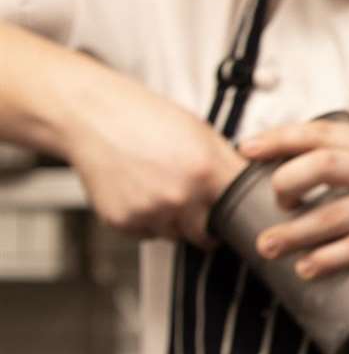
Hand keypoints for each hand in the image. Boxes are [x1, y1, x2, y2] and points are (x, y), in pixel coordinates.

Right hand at [62, 70, 245, 246]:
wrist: (94, 118)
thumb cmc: (147, 119)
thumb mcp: (201, 133)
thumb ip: (227, 164)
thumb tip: (250, 186)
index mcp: (205, 172)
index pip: (237, 213)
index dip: (236, 213)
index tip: (233, 213)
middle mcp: (179, 196)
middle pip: (207, 235)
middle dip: (206, 225)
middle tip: (198, 207)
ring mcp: (150, 212)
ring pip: (176, 236)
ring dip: (175, 222)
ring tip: (162, 190)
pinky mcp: (123, 222)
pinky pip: (147, 234)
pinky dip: (147, 221)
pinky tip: (141, 194)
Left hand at [237, 120, 348, 277]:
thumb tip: (346, 174)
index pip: (324, 132)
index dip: (280, 137)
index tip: (247, 147)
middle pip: (320, 165)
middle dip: (283, 182)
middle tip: (267, 201)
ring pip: (332, 214)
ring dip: (293, 232)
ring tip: (268, 247)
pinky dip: (330, 259)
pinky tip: (309, 269)